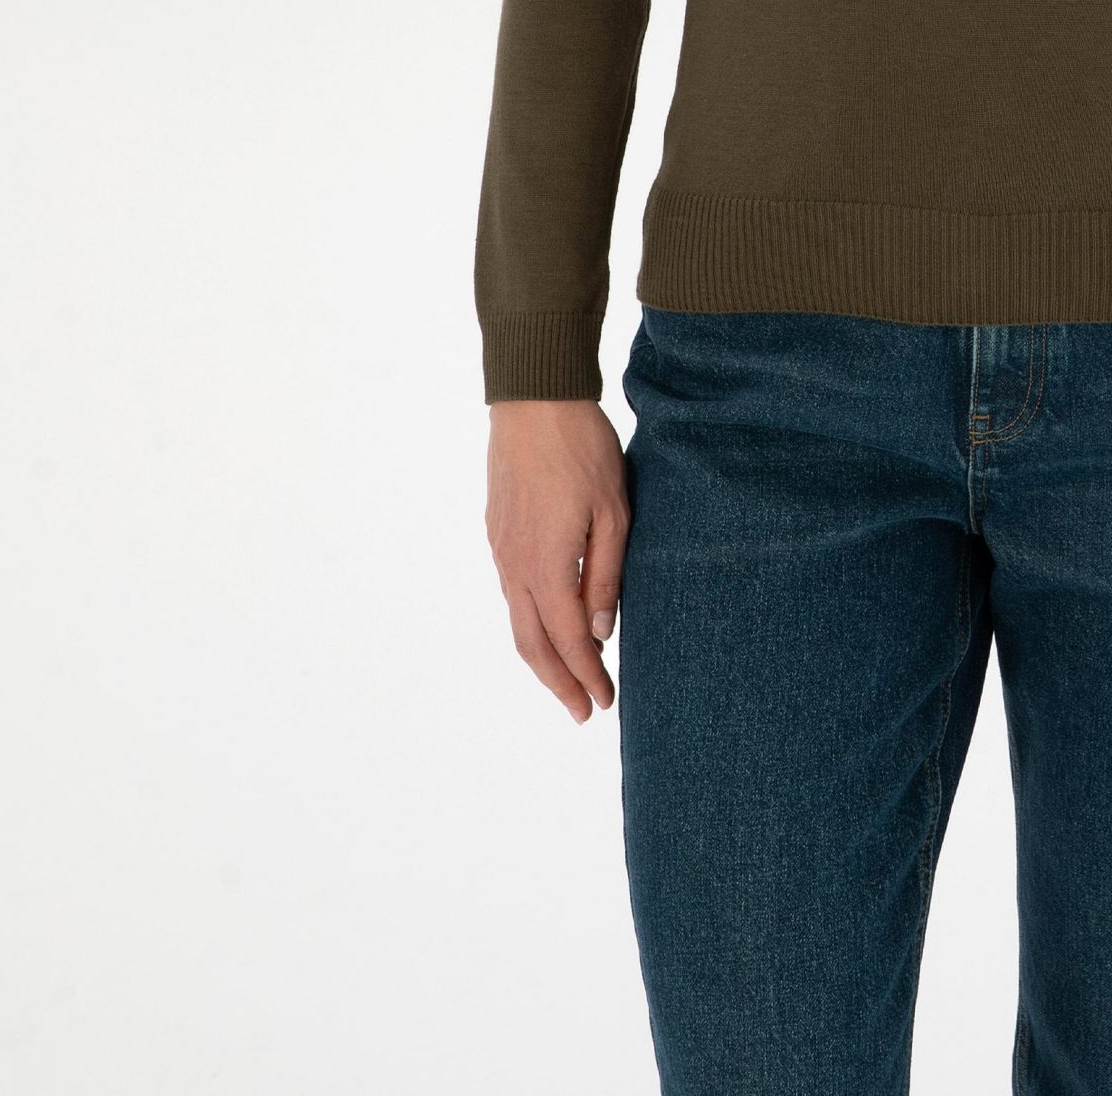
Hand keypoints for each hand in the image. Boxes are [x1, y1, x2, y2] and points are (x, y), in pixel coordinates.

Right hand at [485, 399, 629, 723]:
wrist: (534, 398)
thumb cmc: (583, 449)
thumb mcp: (614, 511)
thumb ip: (606, 575)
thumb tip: (601, 632)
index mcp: (548, 565)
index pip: (569, 640)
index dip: (586, 676)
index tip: (605, 702)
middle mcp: (516, 565)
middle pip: (533, 644)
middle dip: (558, 683)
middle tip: (583, 712)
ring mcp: (501, 548)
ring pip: (517, 620)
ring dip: (542, 656)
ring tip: (568, 678)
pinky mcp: (497, 531)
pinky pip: (511, 592)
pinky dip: (530, 621)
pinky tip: (548, 623)